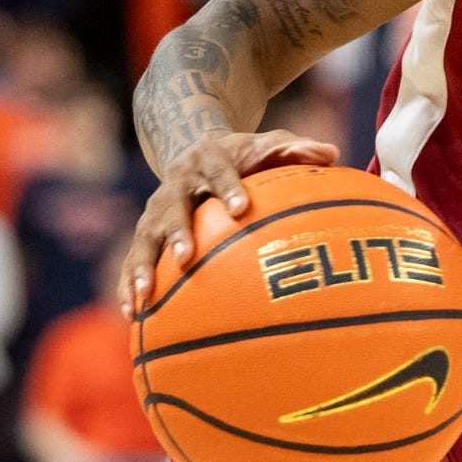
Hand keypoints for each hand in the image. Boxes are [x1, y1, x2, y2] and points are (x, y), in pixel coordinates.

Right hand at [123, 129, 337, 311]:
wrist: (194, 149)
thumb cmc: (243, 155)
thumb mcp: (267, 144)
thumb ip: (295, 149)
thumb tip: (332, 153)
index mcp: (209, 159)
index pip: (220, 172)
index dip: (229, 188)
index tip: (242, 208)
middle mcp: (176, 184)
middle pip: (172, 207)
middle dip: (178, 231)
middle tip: (186, 257)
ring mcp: (156, 210)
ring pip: (145, 238)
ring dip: (141, 267)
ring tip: (143, 297)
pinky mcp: (147, 233)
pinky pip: (134, 260)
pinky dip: (129, 285)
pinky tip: (133, 316)